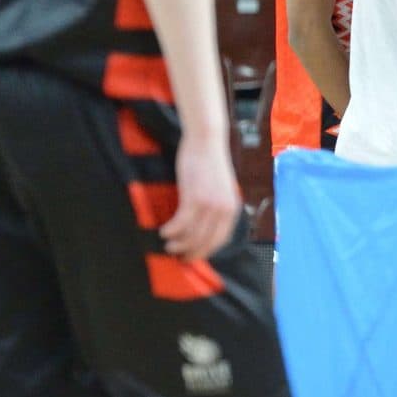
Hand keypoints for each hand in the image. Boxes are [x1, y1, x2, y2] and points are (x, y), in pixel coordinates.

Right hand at [161, 129, 240, 260]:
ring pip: (192, 235)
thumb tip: (203, 226)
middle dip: (191, 253)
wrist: (207, 140)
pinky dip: (171, 231)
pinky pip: (181, 223)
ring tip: (168, 245)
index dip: (206, 251)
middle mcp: (224, 209)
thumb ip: (216, 207)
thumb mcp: (219, 189)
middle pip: (206, 242)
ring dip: (178, 244)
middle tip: (177, 255)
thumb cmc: (209, 163)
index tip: (193, 256)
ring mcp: (210, 204)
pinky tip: (164, 232)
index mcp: (232, 208)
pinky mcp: (195, 197)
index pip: (221, 240)